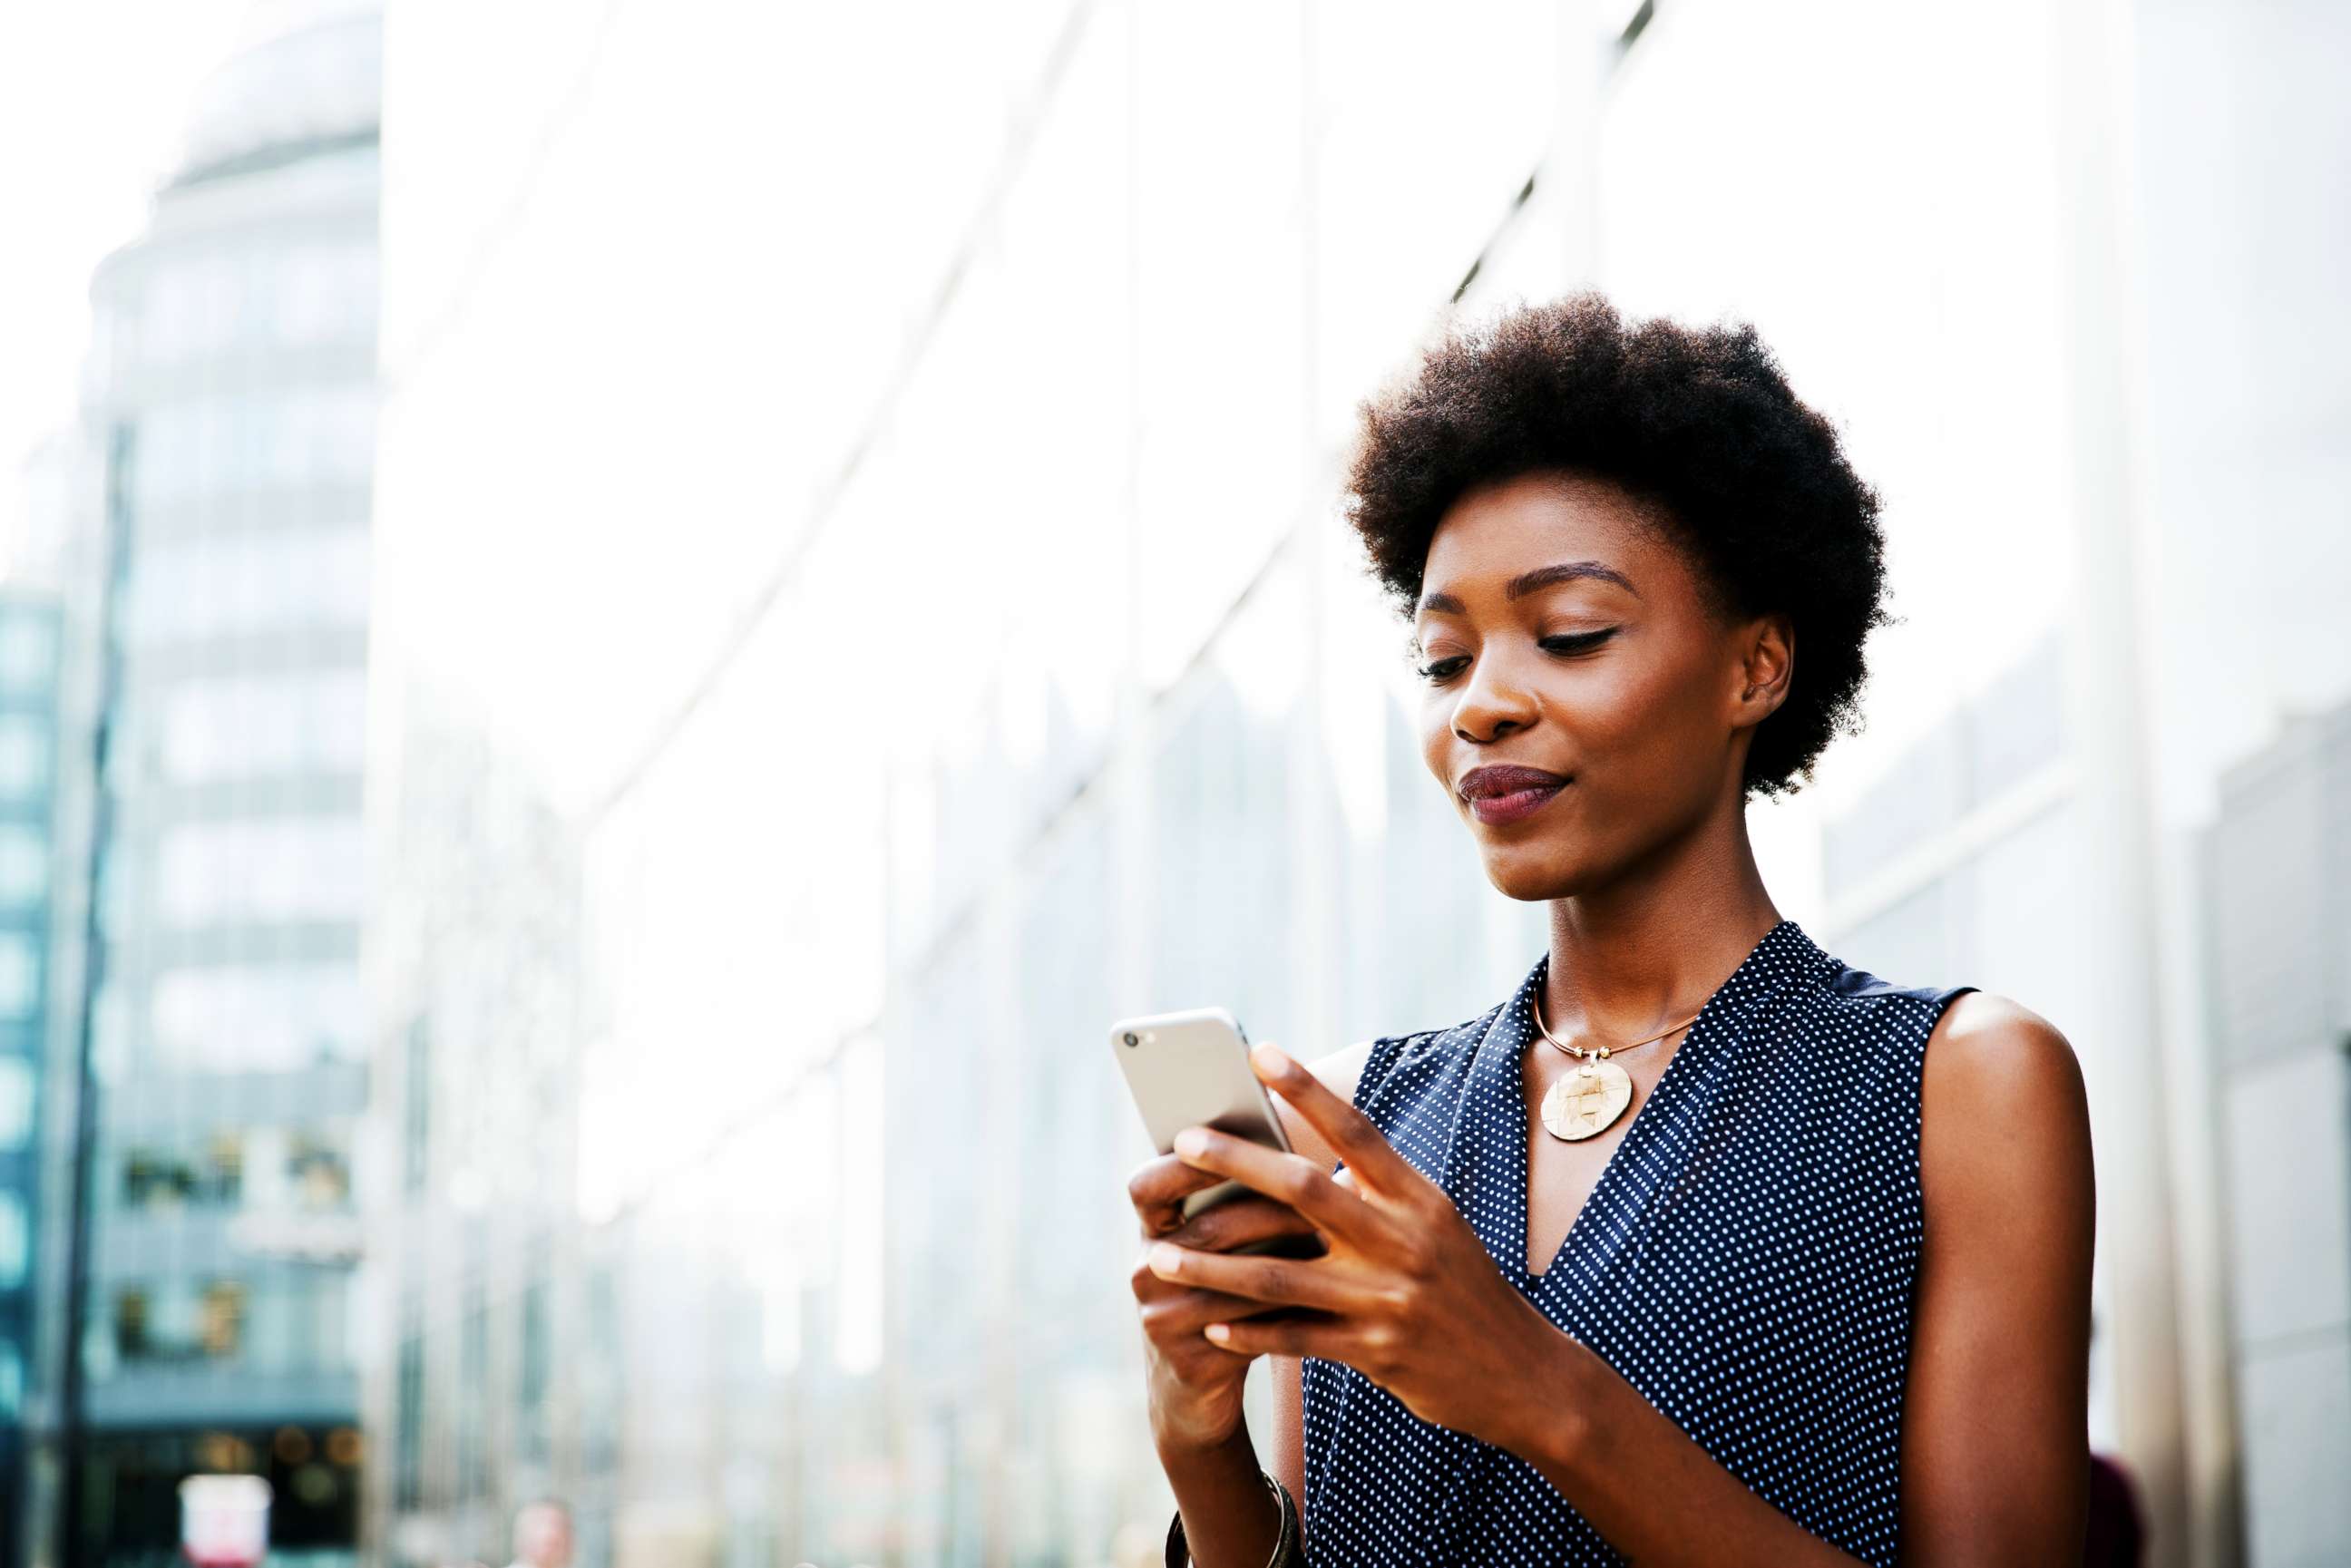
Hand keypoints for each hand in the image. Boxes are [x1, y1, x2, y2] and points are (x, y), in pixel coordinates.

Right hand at [1126, 1129, 1323, 1453]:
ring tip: (1332, 1237)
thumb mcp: (1220, 1249)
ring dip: (1284, 1256)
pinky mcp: (1188, 1362)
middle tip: (1318, 1188)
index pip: (1147, 1187)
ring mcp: (1161, 1320)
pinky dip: (1287, 1308)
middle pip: (1206, 1230)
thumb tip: (1304, 1149)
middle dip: (1264, 1207)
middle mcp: (1146, 1272)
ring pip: (1231, 1279)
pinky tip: (1326, 1294)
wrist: (1197, 1392)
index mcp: (1151, 1233)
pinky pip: (1244, 1328)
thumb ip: (1241, 1202)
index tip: (1231, 1138)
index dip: (1183, 1163)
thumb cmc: (1225, 1296)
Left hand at [1145, 1041, 1563, 1450]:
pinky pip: (1295, 1339)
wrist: (1522, 1373)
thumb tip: (1310, 1155)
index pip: (1355, 1131)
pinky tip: (1208, 1325)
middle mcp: (1402, 1241)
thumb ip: (1378, 1193)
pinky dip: (1248, 1332)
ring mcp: (1387, 1299)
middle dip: (1237, 1163)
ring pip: (1281, 1275)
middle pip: (1305, 1190)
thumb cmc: (1463, 1287)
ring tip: (1158, 1254)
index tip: (1259, 1054)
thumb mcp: (1436, 1226)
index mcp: (1418, 1200)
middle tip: (1182, 1143)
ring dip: (1213, 1265)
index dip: (1307, 1090)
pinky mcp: (1375, 1352)